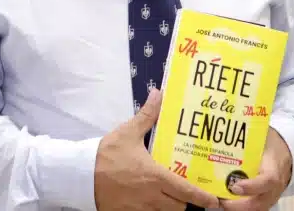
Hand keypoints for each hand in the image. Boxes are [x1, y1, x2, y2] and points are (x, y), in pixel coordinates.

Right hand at [94, 88, 219, 210]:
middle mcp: (151, 196)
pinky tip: (150, 203)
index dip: (202, 197)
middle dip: (185, 201)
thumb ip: (147, 115)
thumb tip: (159, 94)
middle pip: (179, 207)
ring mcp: (139, 209)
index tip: (213, 200)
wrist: (80, 174)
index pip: (186, 191)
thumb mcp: (128, 132)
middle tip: (187, 192)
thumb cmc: (106, 154)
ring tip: (171, 198)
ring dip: (170, 207)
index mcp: (155, 176)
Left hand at [220, 128, 292, 210]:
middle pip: (260, 203)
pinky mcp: (264, 200)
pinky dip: (239, 208)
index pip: (268, 180)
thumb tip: (232, 118)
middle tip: (220, 199)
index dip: (252, 186)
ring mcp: (270, 196)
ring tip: (218, 201)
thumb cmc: (270, 142)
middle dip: (239, 206)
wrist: (285, 153)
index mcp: (274, 167)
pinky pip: (254, 208)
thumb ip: (250, 130)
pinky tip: (224, 201)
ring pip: (256, 209)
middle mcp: (274, 186)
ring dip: (237, 209)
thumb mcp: (264, 134)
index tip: (235, 186)